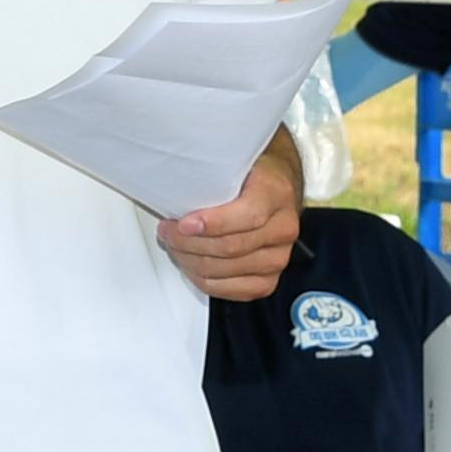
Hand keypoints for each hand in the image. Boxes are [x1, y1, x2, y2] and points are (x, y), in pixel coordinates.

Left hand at [159, 134, 301, 300]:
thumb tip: (173, 181)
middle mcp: (283, 228)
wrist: (276, 186)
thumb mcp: (237, 161)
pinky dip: (205, 280)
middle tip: (167, 231)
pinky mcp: (269, 279)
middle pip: (231, 247)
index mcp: (277, 194)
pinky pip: (233, 290)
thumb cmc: (251, 175)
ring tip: (174, 245)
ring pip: (227, 270)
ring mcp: (279, 257)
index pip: (248, 215)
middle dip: (189, 242)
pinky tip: (191, 265)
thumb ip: (214, 173)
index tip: (183, 223)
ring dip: (191, 261)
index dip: (212, 223)